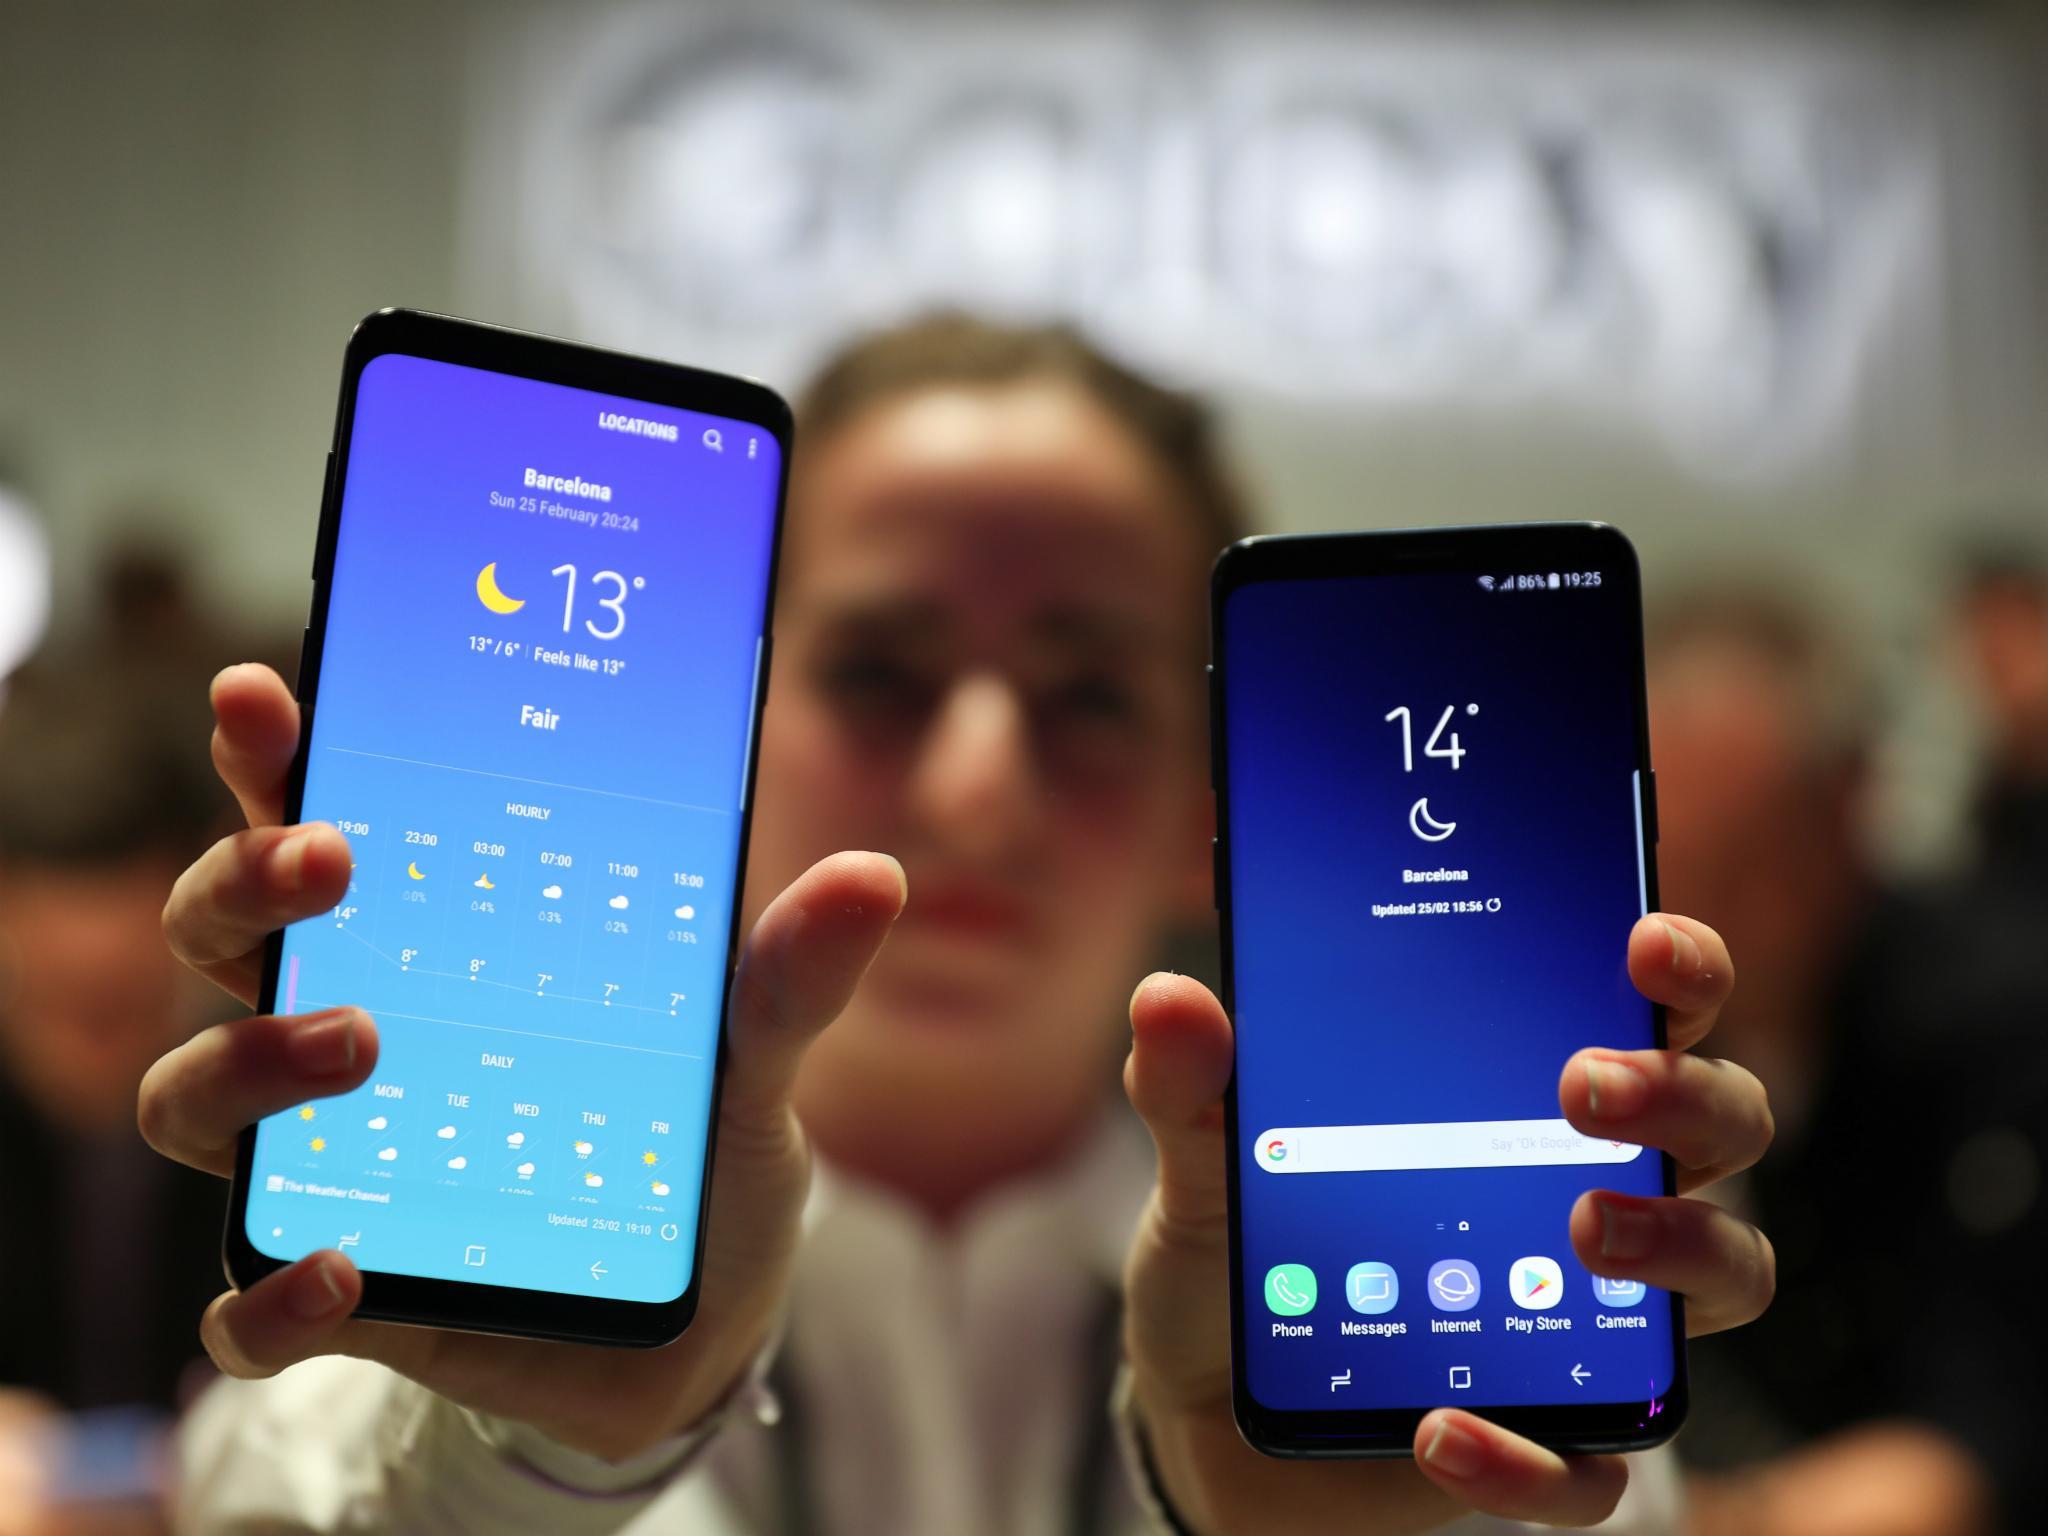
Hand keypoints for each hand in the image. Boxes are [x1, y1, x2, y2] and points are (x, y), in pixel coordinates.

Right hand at [145, 663, 905, 1460]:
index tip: (269, 694)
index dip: (275, 755)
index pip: (318, 824)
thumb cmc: (690, 1150)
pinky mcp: (344, 1298)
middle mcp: (350, 1033)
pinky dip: (267, 1293)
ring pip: (190, 1097)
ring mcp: (331, 1165)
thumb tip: (875, 875)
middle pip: (222, 933)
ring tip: (363, 1043)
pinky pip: (244, 1303)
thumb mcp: (748, 1054)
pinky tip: (340, 1271)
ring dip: (245, 1060)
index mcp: (431, 946)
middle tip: (330, 861)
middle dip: (242, 879)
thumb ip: (788, 973)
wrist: (698, 1320)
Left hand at [1122, 913, 1772, 1532]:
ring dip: (1679, 1246)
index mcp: (1526, 1092)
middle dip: (1680, 1091)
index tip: (1641, 942)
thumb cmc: (1250, 1256)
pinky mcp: (1551, 1439)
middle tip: (1584, 1087)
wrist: (1215, 1409)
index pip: (1648, 1008)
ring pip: (1726, 1275)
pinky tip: (1441, 1432)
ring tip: (1583, 1233)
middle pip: (1721, 1119)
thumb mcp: (1209, 1165)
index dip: (1680, 966)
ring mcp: (1590, 1317)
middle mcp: (1589, 1188)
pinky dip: (1528, 1458)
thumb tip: (1170, 999)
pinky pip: (1591, 1467)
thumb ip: (1193, 1088)